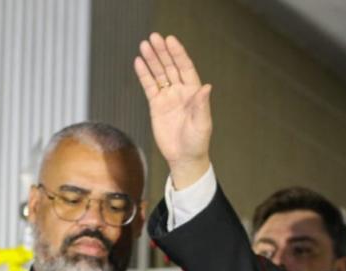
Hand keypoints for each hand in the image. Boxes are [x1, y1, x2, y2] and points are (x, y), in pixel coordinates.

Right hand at [134, 33, 212, 188]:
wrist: (184, 158)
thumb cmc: (197, 142)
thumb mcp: (202, 124)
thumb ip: (202, 105)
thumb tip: (206, 86)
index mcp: (194, 93)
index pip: (185, 67)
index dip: (178, 54)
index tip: (170, 40)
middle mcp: (180, 92)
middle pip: (170, 66)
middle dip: (162, 52)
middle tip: (154, 38)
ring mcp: (168, 97)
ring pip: (159, 74)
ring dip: (152, 60)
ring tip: (144, 45)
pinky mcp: (156, 106)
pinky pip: (149, 87)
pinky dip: (144, 75)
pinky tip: (139, 63)